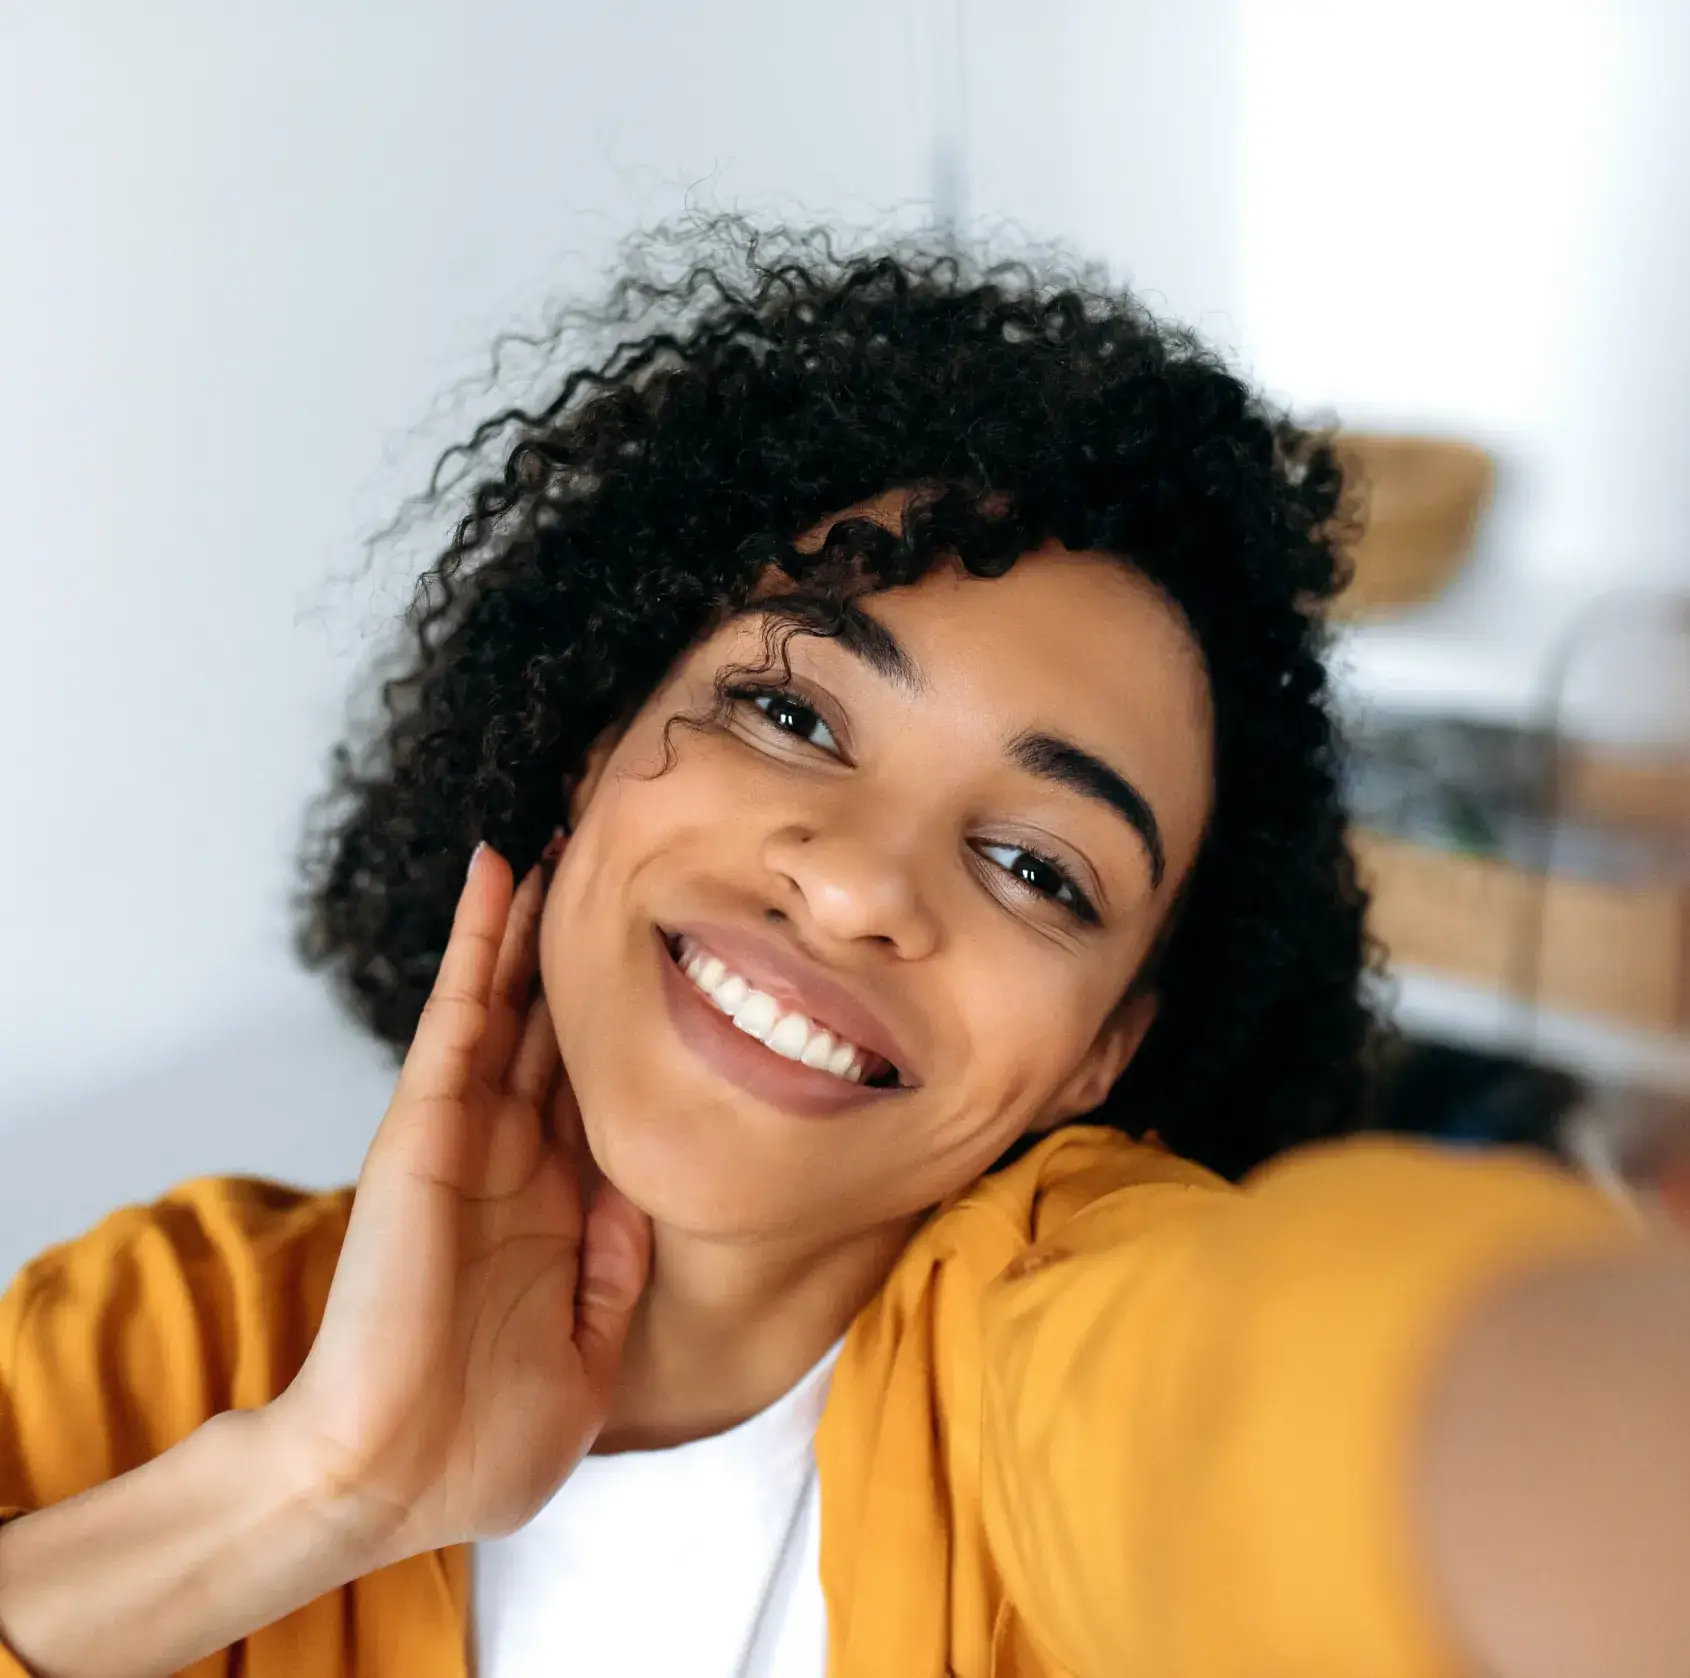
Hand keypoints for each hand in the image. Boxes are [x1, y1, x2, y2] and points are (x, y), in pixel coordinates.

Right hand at [265, 840, 651, 1564]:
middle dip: (583, 955)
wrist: (397, 1479)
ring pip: (508, 1000)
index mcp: (556, 1210)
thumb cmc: (484, 1442)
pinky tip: (498, 872)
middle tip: (616, 864)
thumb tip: (642, 1187)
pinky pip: (457, 1013)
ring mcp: (470, 1134)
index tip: (675, 963)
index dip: (629, 1027)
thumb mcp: (590, 1352)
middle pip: (555, 1028)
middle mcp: (515, 1157)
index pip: (598, 1092)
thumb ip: (616, 1263)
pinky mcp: (427, 1124)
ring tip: (562, 835)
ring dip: (531, 921)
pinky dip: (476, 942)